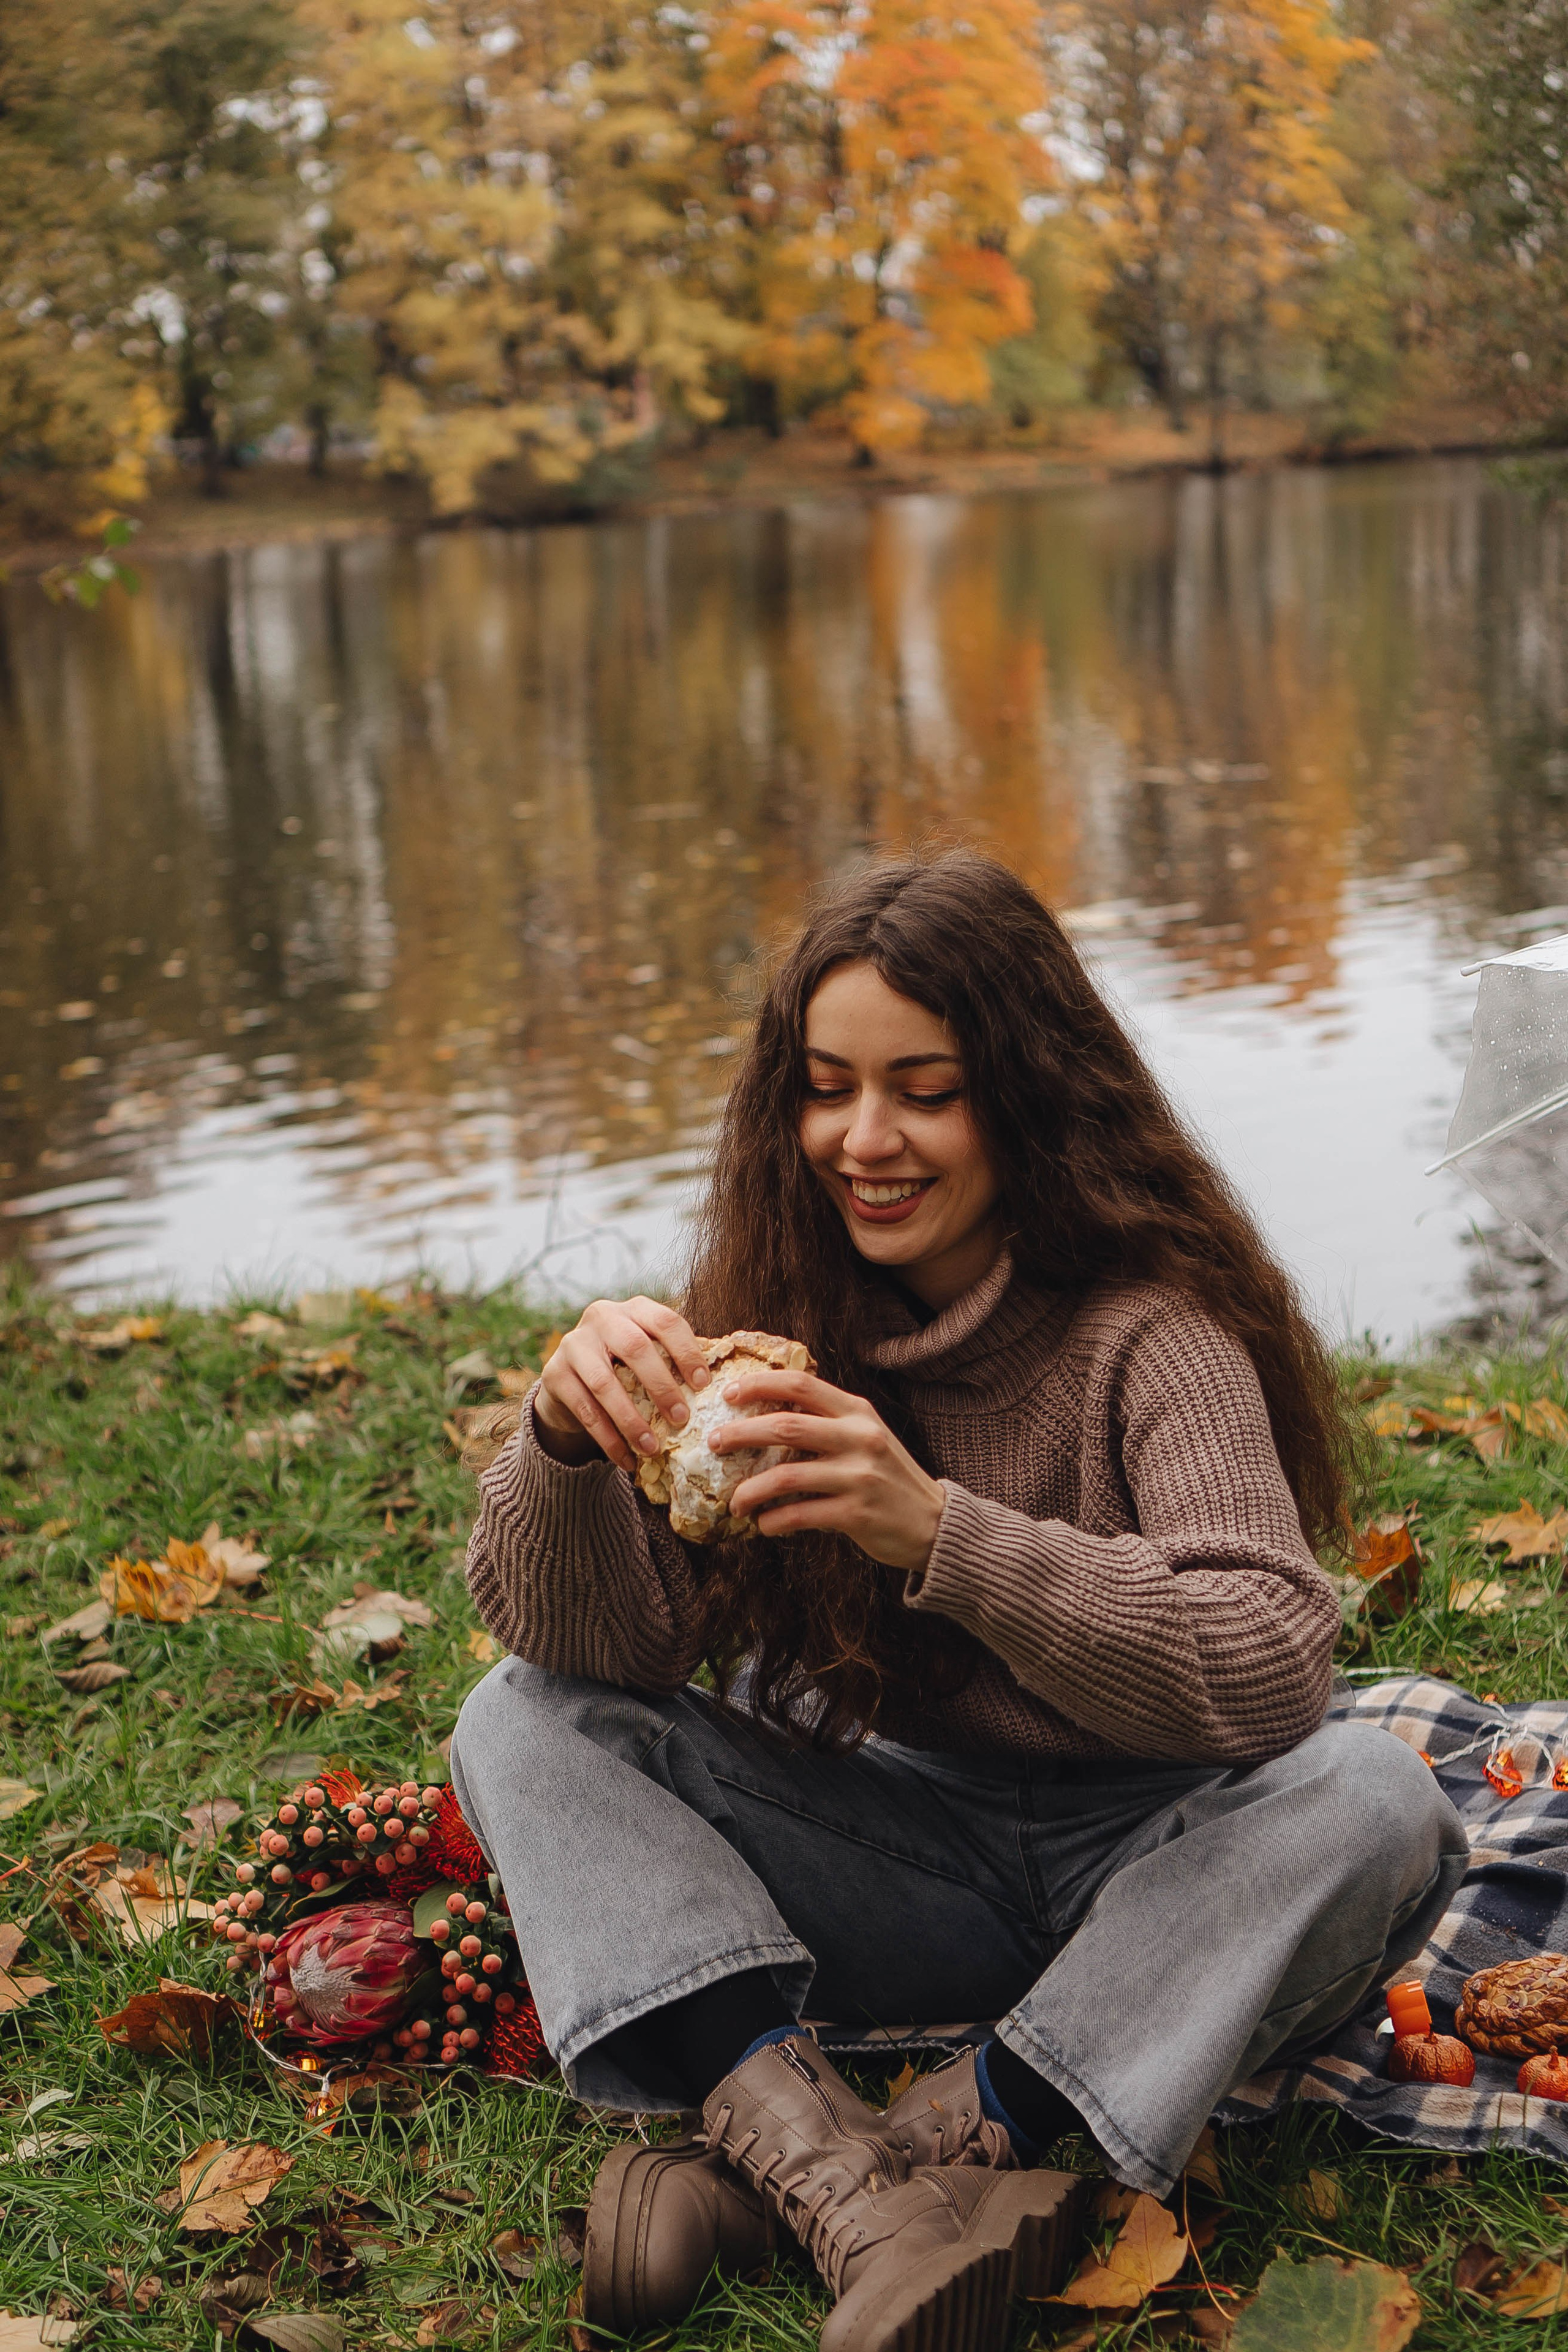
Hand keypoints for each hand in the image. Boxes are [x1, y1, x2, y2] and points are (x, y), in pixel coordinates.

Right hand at [532, 1297, 710, 1473]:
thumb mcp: (647, 1355)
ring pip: (605, 1383)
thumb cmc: (624, 1368)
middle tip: (682, 1419)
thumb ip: (674, 1361)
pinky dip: (607, 1438)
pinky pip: (584, 1409)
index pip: (665, 1321)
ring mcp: (573, 1344)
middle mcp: (601, 1317)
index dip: (687, 1351)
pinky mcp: (554, 1373)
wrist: (569, 1381)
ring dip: (631, 1420)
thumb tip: (723, 1387)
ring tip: (652, 1448)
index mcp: (633, 1309)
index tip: (704, 1385)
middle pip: (635, 1348)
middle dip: (662, 1387)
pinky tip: (626, 1460)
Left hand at [710, 1370, 945, 1572]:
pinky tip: (763, 1525)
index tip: (727, 1393)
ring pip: (786, 1475)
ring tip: (734, 1502)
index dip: (759, 1384)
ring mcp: (859, 1475)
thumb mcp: (865, 1436)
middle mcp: (859, 1437)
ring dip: (750, 1489)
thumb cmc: (888, 1477)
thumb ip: (827, 1423)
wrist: (933, 1522)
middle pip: (785, 1425)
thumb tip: (765, 1416)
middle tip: (713, 1443)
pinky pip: (800, 1515)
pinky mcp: (856, 1513)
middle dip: (740, 1433)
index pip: (800, 1384)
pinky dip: (774, 1522)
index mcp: (857, 1412)